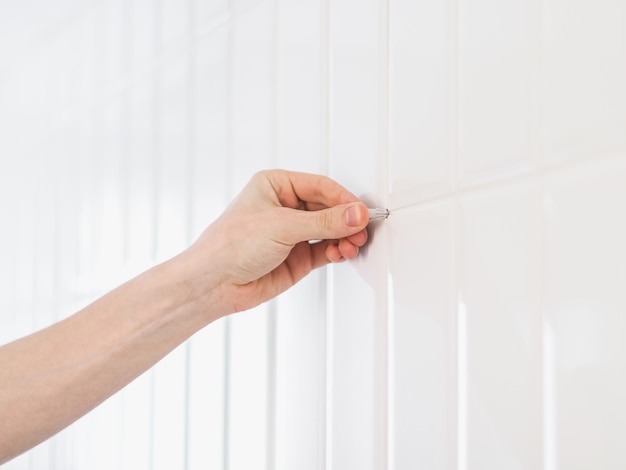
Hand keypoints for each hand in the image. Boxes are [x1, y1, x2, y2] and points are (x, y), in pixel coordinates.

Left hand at [181, 170, 368, 314]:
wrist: (214, 284)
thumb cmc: (229, 246)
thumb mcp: (281, 226)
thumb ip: (323, 222)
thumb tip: (355, 214)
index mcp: (277, 185)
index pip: (321, 186)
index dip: (343, 199)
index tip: (361, 212)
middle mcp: (286, 207)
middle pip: (329, 208)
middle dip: (346, 221)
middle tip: (360, 231)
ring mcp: (293, 233)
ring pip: (330, 230)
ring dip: (344, 238)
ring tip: (351, 246)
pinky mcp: (298, 256)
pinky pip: (326, 249)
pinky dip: (337, 251)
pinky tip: (340, 253)